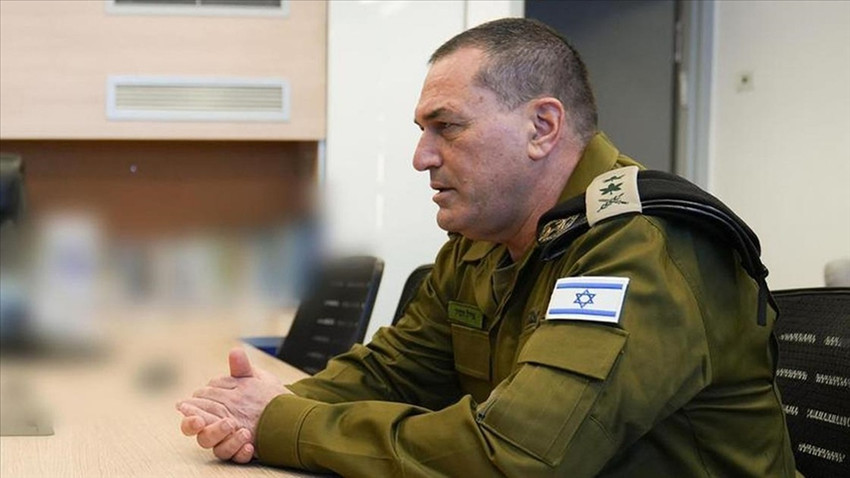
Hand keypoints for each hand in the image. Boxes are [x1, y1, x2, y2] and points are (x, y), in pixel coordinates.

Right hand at [177, 347, 289, 462]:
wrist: (288, 410)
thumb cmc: (264, 394)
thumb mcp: (255, 379)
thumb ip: (242, 369)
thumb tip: (235, 351)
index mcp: (216, 409)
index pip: (195, 412)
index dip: (189, 411)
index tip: (185, 405)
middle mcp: (220, 427)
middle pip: (201, 433)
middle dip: (200, 428)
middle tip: (207, 421)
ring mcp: (231, 440)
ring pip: (217, 448)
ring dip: (225, 439)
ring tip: (239, 429)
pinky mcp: (244, 450)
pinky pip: (237, 457)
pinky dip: (241, 451)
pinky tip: (249, 445)